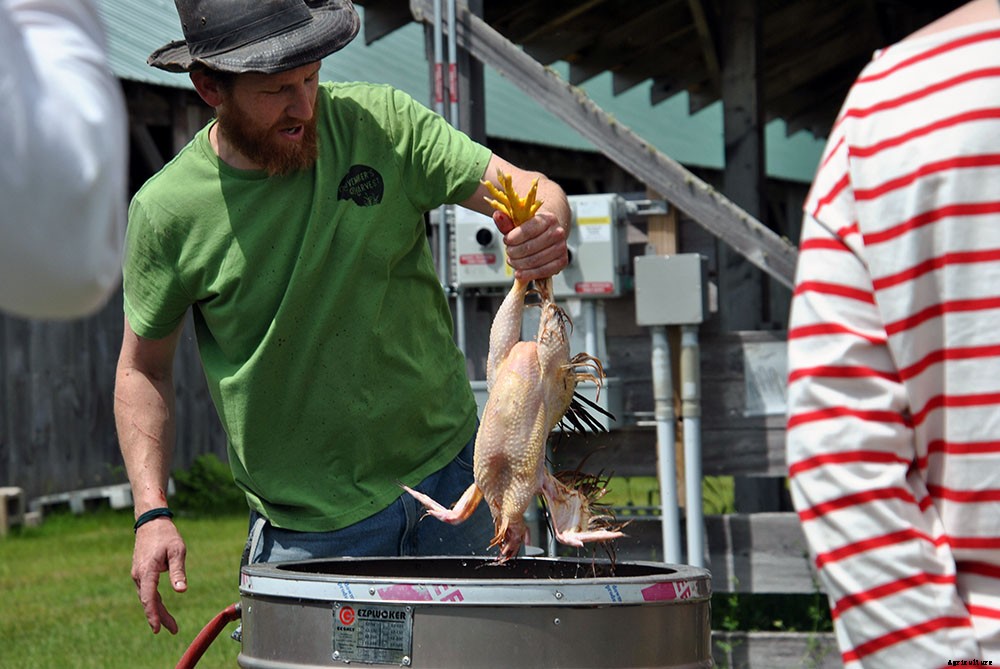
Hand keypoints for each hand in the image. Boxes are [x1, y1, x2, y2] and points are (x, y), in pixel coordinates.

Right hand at [131, 518, 186, 633]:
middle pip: (148, 601)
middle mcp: (139, 575)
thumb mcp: (177, 551)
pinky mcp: (140, 572)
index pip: (149, 598)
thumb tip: (181, 590)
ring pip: (147, 597)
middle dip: (159, 617)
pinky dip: (153, 601)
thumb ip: (178, 571)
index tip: (157, 629)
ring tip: (170, 624)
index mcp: (147, 571)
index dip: (153, 615)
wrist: (151, 522)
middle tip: (173, 629)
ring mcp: (138, 574)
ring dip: (157, 611)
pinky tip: (161, 608)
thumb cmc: (166, 535)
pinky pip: (146, 591)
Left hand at [494, 209, 567, 282]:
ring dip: (519, 264)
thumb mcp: (519, 223)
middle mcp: (558, 232)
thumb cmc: (531, 229)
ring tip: (512, 261)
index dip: (513, 238)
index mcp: (548, 218)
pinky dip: (528, 274)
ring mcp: (562, 248)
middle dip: (514, 252)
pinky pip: (543, 271)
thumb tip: (497, 215)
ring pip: (535, 260)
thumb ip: (506, 222)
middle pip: (530, 247)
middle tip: (509, 252)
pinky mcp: (563, 262)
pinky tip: (519, 273)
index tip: (506, 241)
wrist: (548, 234)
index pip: (527, 231)